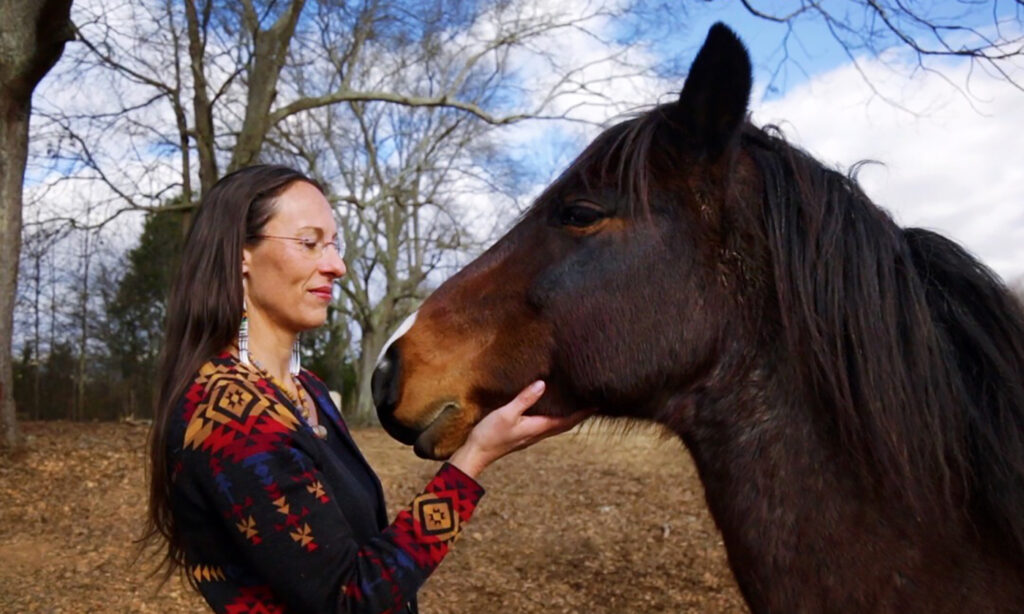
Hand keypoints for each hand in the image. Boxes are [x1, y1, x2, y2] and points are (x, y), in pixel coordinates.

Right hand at [448, 381, 592, 478]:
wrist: (476, 454)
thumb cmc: (490, 435)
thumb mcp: (506, 414)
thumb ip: (525, 399)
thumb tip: (543, 384)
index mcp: (538, 428)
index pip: (567, 420)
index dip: (583, 412)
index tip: (598, 403)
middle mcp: (538, 433)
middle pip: (565, 424)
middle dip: (580, 414)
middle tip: (593, 402)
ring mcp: (530, 435)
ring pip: (556, 426)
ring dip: (569, 417)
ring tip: (577, 405)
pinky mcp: (523, 434)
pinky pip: (545, 426)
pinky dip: (555, 417)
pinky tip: (551, 411)